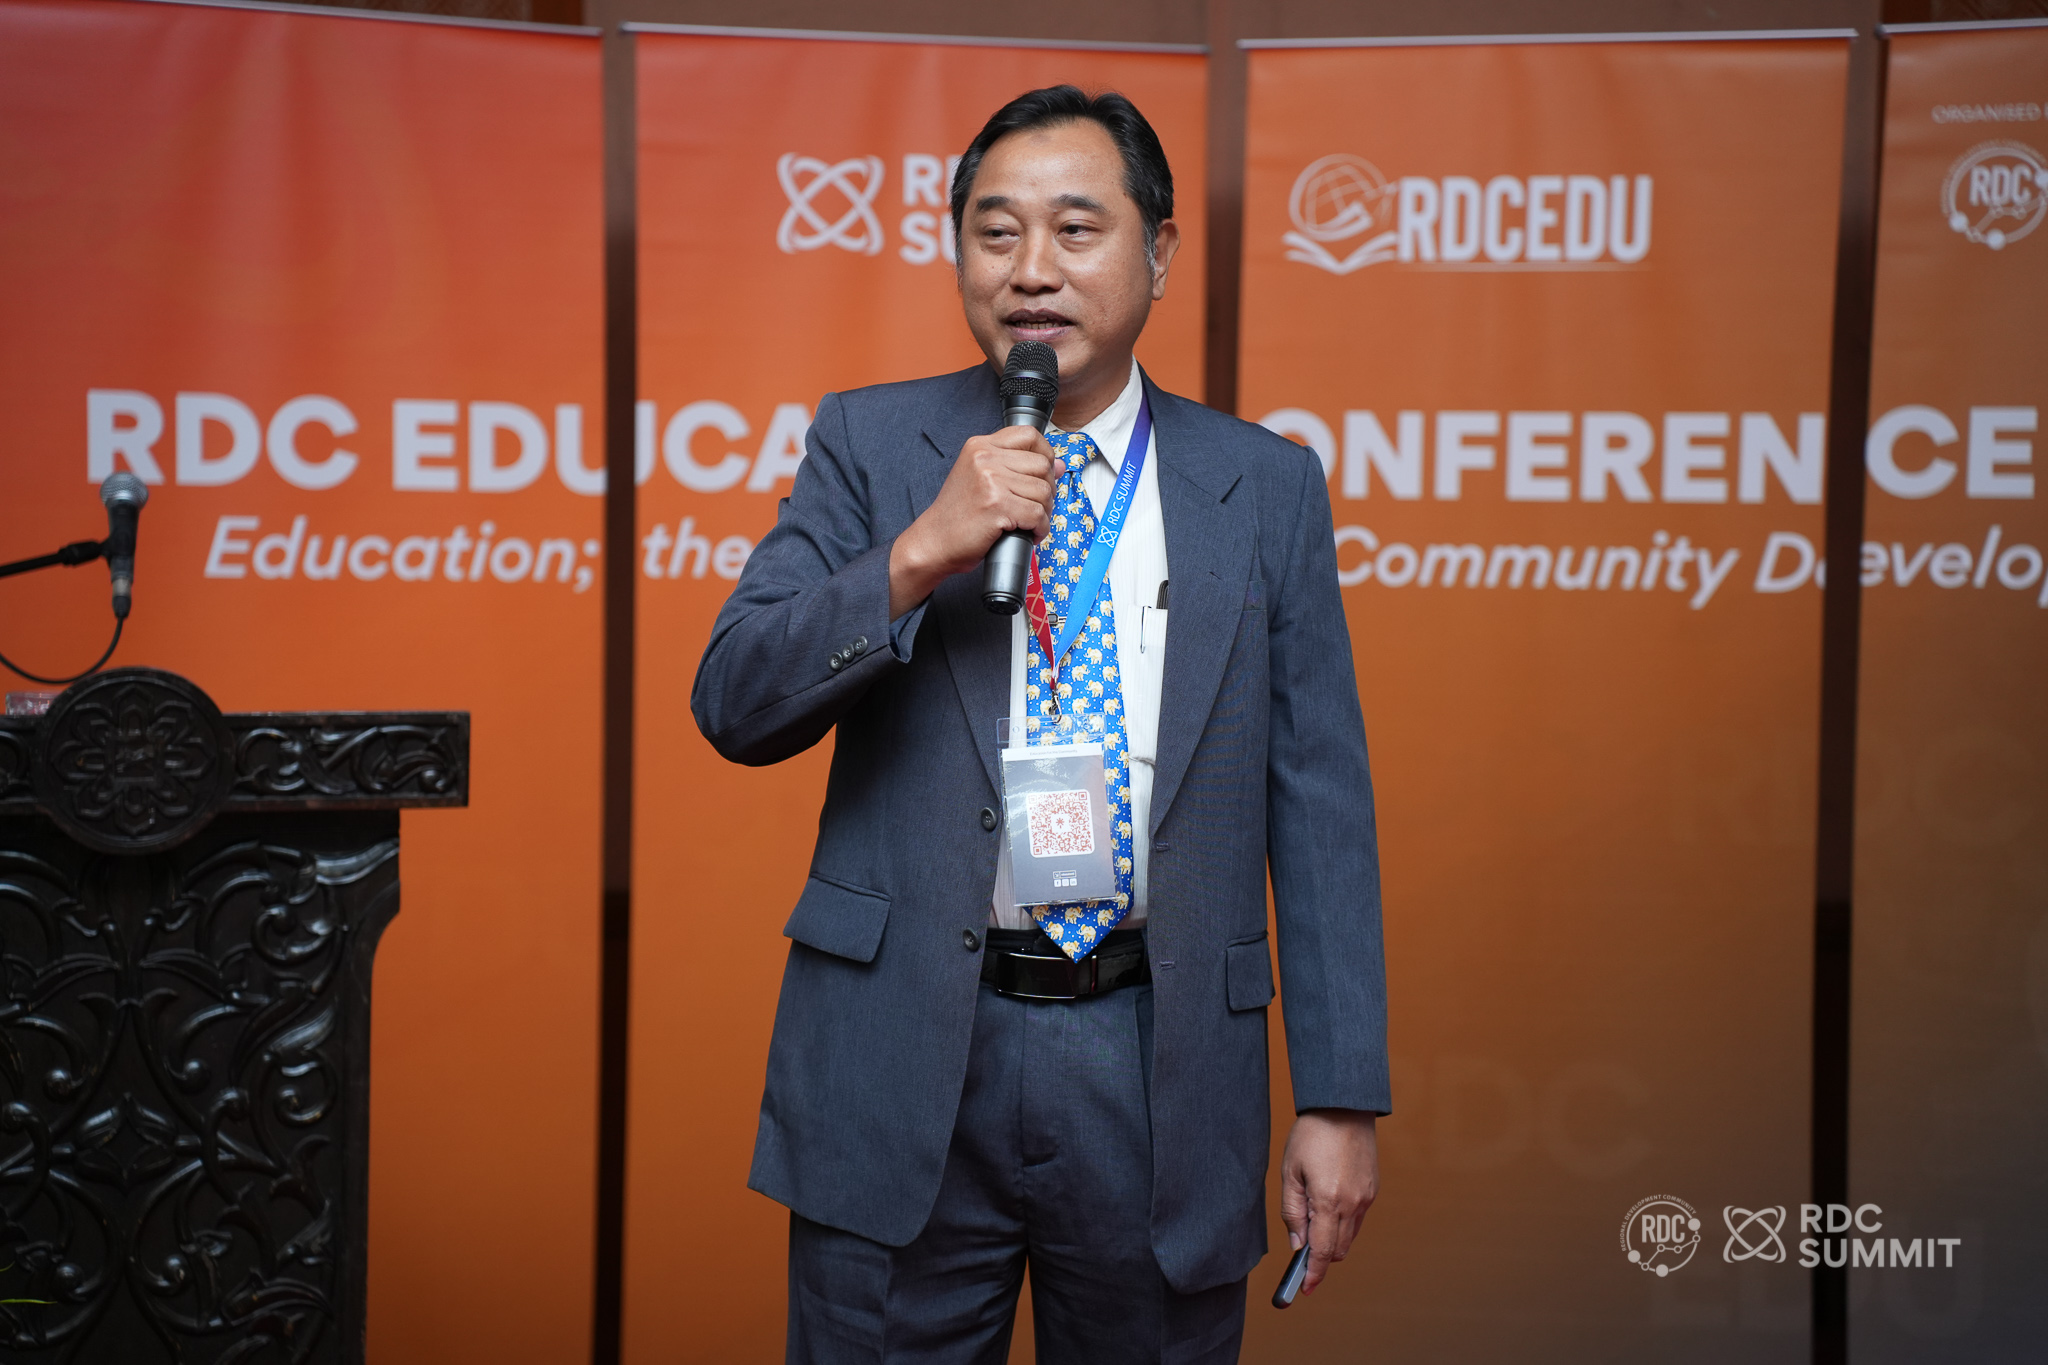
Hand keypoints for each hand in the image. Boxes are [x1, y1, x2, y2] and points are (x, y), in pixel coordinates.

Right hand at [889, 426, 1055, 616]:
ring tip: (1029, 522)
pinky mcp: (997, 505)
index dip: (1045, 453)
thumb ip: (1017, 466)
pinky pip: (1038, 514)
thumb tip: (1058, 464)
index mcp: (980, 446)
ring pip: (1043, 491)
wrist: (934, 541)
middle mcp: (984, 458)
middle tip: (1035, 506)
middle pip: (1042, 465)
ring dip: (1043, 512)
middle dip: (1047, 489)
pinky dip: (1040, 529)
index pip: (1029, 435)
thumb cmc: (957, 514)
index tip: (1045, 472)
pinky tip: (1029, 533)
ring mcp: (991, 480)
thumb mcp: (982, 478)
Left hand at [1279, 1109, 1378, 1296]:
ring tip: (1310, 1219)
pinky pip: (1357, 1219)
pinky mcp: (1373, 1190)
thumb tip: (1298, 1243)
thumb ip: (1292, 1211)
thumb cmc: (1312, 1135)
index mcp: (1329, 1201)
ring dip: (1331, 1240)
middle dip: (1320, 1258)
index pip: (1323, 1252)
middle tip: (1300, 1253)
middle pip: (1338, 1250)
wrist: (1344, 1107)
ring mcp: (1366, 1198)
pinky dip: (1342, 1223)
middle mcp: (1353, 1204)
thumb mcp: (1290, 1172)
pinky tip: (1326, 1205)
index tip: (1304, 1289)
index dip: (1313, 1274)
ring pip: (1349, 1236)